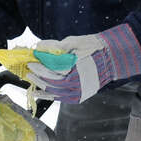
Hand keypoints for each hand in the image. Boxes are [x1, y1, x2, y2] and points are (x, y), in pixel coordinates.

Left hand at [26, 23, 140, 102]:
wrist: (112, 59)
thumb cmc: (94, 48)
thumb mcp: (75, 42)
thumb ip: (57, 46)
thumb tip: (39, 46)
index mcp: (78, 70)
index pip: (53, 71)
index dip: (40, 66)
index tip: (31, 60)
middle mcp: (79, 84)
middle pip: (52, 83)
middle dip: (38, 76)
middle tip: (28, 69)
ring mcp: (79, 93)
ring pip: (55, 93)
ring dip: (41, 86)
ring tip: (31, 79)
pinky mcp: (79, 97)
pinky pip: (60, 98)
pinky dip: (49, 95)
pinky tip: (39, 92)